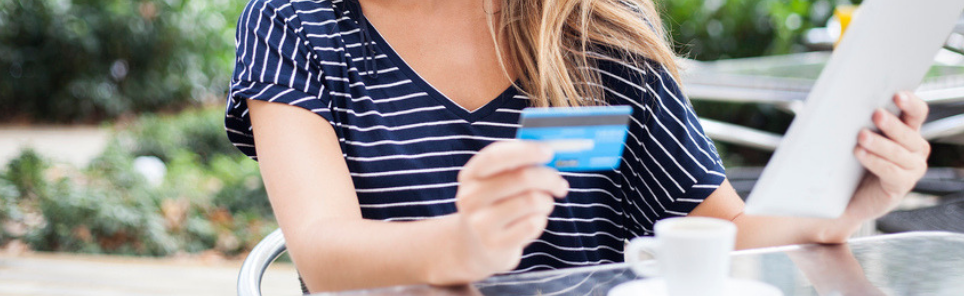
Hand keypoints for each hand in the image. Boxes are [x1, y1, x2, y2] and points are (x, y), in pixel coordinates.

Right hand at [435, 141, 567, 283]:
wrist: (476, 247)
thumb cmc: (496, 206)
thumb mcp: (497, 182)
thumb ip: (518, 166)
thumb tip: (549, 153)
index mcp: (471, 175)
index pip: (496, 156)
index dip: (525, 151)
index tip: (549, 151)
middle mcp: (470, 197)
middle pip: (522, 177)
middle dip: (549, 178)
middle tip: (560, 185)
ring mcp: (480, 223)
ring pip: (532, 201)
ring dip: (547, 202)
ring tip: (544, 206)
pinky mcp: (494, 244)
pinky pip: (533, 224)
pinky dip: (541, 220)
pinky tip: (533, 222)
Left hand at [845, 92, 930, 221]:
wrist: (846, 197)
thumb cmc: (852, 161)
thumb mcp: (859, 137)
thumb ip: (862, 121)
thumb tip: (843, 102)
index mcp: (908, 130)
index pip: (917, 113)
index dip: (910, 103)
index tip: (897, 95)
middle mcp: (915, 149)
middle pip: (908, 133)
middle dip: (891, 123)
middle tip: (876, 114)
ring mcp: (912, 169)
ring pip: (899, 152)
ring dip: (880, 143)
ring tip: (861, 136)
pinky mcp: (901, 185)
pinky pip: (891, 172)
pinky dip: (875, 162)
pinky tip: (860, 154)